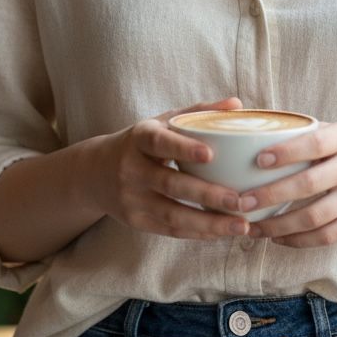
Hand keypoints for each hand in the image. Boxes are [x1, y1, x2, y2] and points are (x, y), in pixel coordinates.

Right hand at [100, 97, 253, 240]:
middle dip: (207, 194)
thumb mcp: (162, 121)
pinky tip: (222, 232)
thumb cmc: (142, 142)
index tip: (210, 154)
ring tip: (241, 225)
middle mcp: (131, 169)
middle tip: (240, 200)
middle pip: (170, 184)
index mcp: (139, 138)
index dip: (183, 148)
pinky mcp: (136, 221)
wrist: (94, 173)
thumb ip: (199, 112)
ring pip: (172, 214)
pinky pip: (170, 230)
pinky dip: (198, 233)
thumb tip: (236, 103)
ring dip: (209, 222)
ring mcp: (131, 198)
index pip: (159, 142)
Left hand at [238, 123, 336, 247]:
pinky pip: (328, 235)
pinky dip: (299, 240)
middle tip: (242, 202)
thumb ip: (309, 134)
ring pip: (315, 216)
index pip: (315, 144)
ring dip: (279, 224)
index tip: (258, 160)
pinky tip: (278, 238)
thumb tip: (257, 133)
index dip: (286, 152)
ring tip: (253, 227)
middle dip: (271, 195)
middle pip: (309, 184)